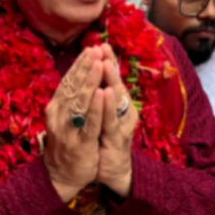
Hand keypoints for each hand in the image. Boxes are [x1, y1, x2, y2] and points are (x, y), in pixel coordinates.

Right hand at [44, 47, 104, 201]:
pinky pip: (90, 122)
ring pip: (81, 101)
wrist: (61, 175)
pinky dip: (97, 107)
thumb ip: (70, 99)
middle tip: (95, 49)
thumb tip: (77, 76)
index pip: (68, 81)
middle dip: (85, 67)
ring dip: (90, 81)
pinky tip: (103, 93)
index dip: (79, 65)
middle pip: (73, 87)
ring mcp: (68, 129)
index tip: (91, 48)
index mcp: (56, 107)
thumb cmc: (67, 143)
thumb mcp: (65, 118)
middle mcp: (59, 115)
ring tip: (99, 64)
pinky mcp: (80, 143)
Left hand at [96, 44, 137, 197]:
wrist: (112, 170)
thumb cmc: (105, 138)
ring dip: (110, 80)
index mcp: (116, 104)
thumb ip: (98, 95)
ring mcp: (121, 124)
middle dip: (108, 65)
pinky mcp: (117, 138)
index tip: (100, 44)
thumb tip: (92, 74)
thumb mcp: (100, 115)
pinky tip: (105, 92)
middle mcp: (122, 111)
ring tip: (105, 62)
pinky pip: (111, 120)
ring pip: (116, 99)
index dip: (107, 61)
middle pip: (115, 84)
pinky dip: (108, 106)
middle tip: (103, 47)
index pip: (111, 79)